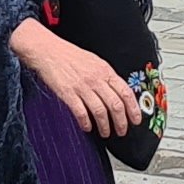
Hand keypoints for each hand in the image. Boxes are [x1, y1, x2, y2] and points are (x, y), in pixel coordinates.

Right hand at [14, 20, 141, 138]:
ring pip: (100, 111)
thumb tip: (119, 92)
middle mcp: (96, 79)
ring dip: (105, 126)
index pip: (126, 92)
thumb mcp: (94, 61)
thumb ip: (106, 76)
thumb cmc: (69, 56)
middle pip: (115, 105)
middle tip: (121, 131)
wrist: (48, 50)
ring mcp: (82, 87)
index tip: (136, 120)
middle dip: (121, 122)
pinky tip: (87, 127)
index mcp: (105, 71)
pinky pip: (81, 112)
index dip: (133, 109)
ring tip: (105, 132)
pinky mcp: (68, 93)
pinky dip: (86, 122)